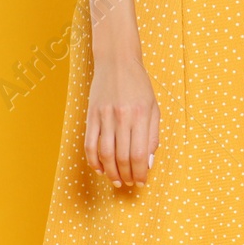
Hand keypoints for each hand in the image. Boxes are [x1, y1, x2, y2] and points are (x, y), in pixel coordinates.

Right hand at [84, 50, 159, 186]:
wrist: (116, 61)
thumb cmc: (138, 85)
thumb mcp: (153, 108)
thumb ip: (152, 135)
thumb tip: (148, 163)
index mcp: (140, 115)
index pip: (139, 154)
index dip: (140, 173)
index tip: (141, 181)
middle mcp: (122, 117)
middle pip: (122, 157)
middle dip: (126, 175)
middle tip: (129, 183)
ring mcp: (104, 116)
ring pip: (105, 154)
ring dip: (111, 172)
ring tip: (116, 181)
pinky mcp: (91, 115)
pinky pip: (89, 144)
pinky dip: (93, 160)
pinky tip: (100, 169)